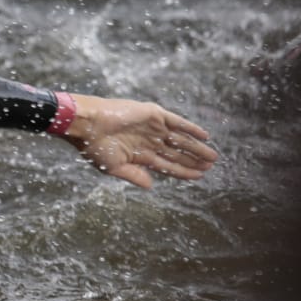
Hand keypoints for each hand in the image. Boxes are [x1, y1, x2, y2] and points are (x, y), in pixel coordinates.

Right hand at [60, 94, 216, 188]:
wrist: (88, 123)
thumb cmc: (95, 147)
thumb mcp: (114, 167)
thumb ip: (134, 176)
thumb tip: (151, 186)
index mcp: (140, 156)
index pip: (167, 165)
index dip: (183, 172)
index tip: (199, 176)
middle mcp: (149, 141)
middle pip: (178, 153)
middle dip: (194, 160)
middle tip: (211, 166)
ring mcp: (153, 128)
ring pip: (181, 140)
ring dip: (197, 147)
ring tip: (212, 156)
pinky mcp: (153, 114)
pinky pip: (177, 122)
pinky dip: (191, 129)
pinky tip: (205, 136)